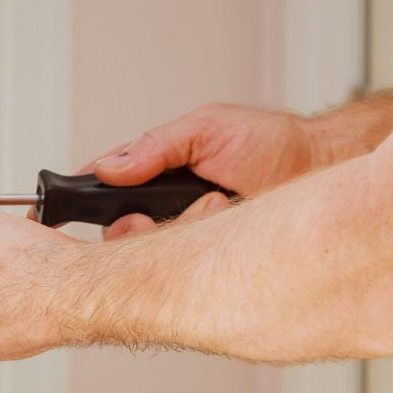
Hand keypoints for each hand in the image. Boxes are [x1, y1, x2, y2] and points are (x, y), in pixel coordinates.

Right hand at [84, 102, 311, 237]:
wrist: (320, 166)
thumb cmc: (269, 142)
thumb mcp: (205, 127)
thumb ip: (155, 145)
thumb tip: (110, 166)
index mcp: (158, 167)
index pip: (107, 184)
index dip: (88, 197)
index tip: (72, 206)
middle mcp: (169, 202)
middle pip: (122, 227)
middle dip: (131, 226)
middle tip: (147, 219)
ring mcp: (190, 231)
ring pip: (153, 250)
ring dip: (176, 229)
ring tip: (215, 203)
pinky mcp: (214, 257)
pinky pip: (188, 265)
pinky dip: (199, 246)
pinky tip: (222, 221)